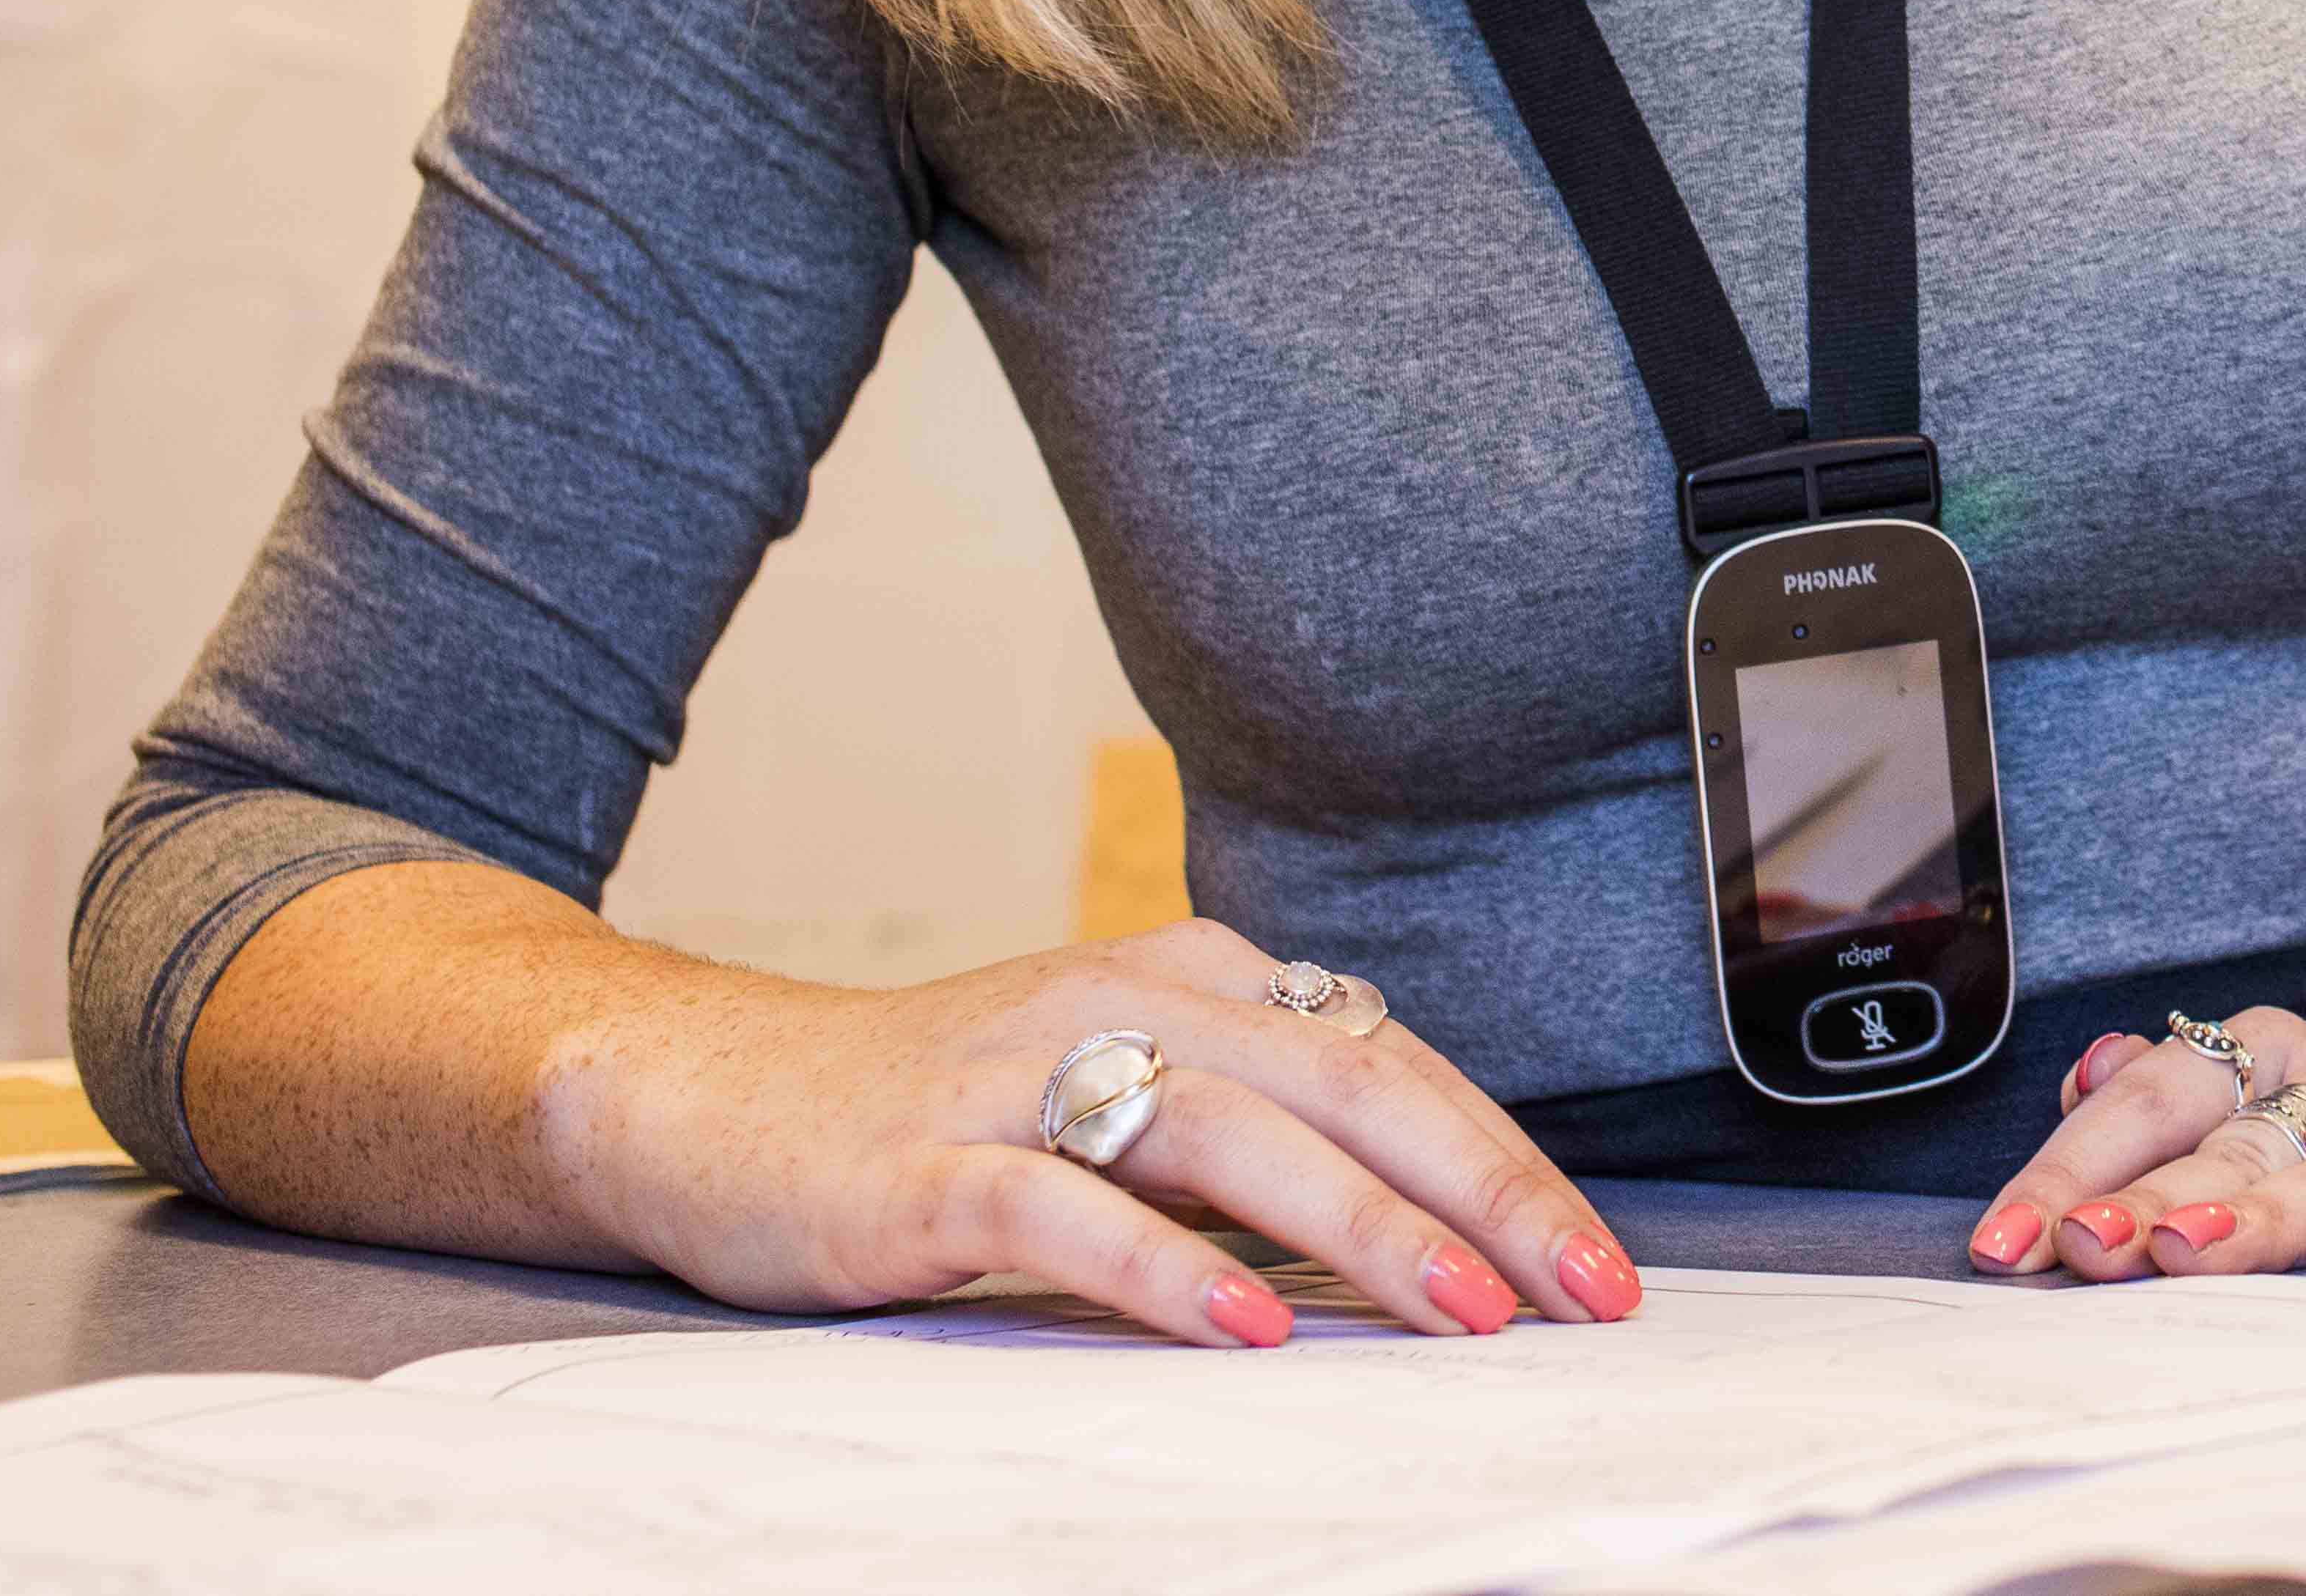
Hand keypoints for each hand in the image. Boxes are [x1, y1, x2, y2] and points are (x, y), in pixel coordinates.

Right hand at [542, 912, 1644, 1343]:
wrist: (708, 1095)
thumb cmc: (941, 1112)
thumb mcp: (1121, 1094)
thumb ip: (1257, 1135)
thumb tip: (1424, 1227)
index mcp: (1190, 978)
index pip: (1388, 1063)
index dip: (1504, 1158)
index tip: (1596, 1259)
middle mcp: (1123, 1000)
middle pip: (1345, 1083)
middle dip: (1481, 1189)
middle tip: (1582, 1289)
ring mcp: (1022, 1076)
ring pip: (1229, 1134)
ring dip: (1359, 1224)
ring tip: (1460, 1310)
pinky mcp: (929, 1165)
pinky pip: (1067, 1210)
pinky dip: (1167, 1267)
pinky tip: (1249, 1326)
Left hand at [1964, 1007, 2305, 1280]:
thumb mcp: (2275, 1151)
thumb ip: (2172, 1121)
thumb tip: (2082, 1076)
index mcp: (2277, 1058)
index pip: (2155, 1094)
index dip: (2073, 1162)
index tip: (2004, 1241)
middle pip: (2230, 1136)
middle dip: (2144, 1196)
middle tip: (2079, 1249)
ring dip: (2253, 1213)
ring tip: (2183, 1254)